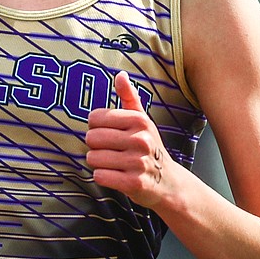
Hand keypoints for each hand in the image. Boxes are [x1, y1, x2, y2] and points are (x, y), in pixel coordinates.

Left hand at [85, 71, 173, 208]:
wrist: (168, 182)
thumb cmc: (148, 146)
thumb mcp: (141, 121)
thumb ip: (128, 97)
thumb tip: (120, 74)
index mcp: (139, 121)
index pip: (94, 118)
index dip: (96, 127)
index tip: (110, 134)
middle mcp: (141, 140)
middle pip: (91, 138)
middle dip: (96, 146)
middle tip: (112, 151)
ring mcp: (138, 162)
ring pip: (92, 158)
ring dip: (98, 163)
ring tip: (114, 164)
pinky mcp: (134, 184)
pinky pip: (100, 176)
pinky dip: (103, 177)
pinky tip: (116, 176)